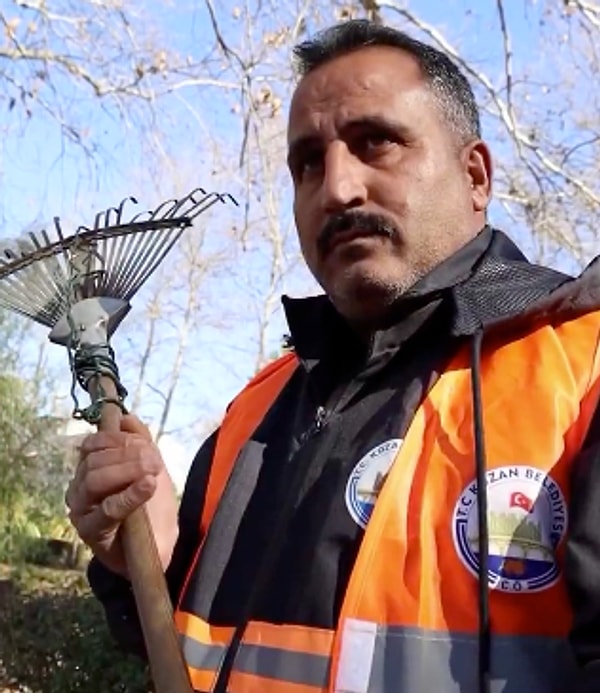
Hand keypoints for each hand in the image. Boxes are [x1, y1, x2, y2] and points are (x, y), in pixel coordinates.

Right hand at [66, 414, 178, 577]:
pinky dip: (130, 494)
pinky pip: (108, 508)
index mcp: (90, 469)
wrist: (159, 545)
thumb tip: (126, 417)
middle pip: (94, 461)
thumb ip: (140, 440)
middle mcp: (79, 488)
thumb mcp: (150, 466)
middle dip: (127, 456)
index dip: (119, 440)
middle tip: (154, 461)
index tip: (146, 446)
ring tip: (153, 474)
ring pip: (95, 479)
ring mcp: (82, 510)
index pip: (93, 445)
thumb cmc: (151, 505)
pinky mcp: (91, 532)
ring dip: (128, 470)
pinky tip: (148, 485)